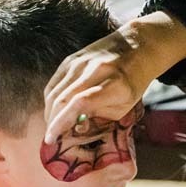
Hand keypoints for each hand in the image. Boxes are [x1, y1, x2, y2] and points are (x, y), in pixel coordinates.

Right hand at [43, 11, 185, 143]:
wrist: (136, 47)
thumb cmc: (132, 84)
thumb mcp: (123, 108)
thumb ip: (99, 119)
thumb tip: (74, 131)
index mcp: (114, 84)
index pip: (79, 104)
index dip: (61, 123)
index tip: (51, 139)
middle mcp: (94, 70)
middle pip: (62, 99)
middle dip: (52, 122)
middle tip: (51, 139)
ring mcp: (80, 62)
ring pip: (53, 92)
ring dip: (49, 113)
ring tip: (53, 127)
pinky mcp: (71, 59)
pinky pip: (53, 84)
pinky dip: (51, 101)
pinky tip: (55, 112)